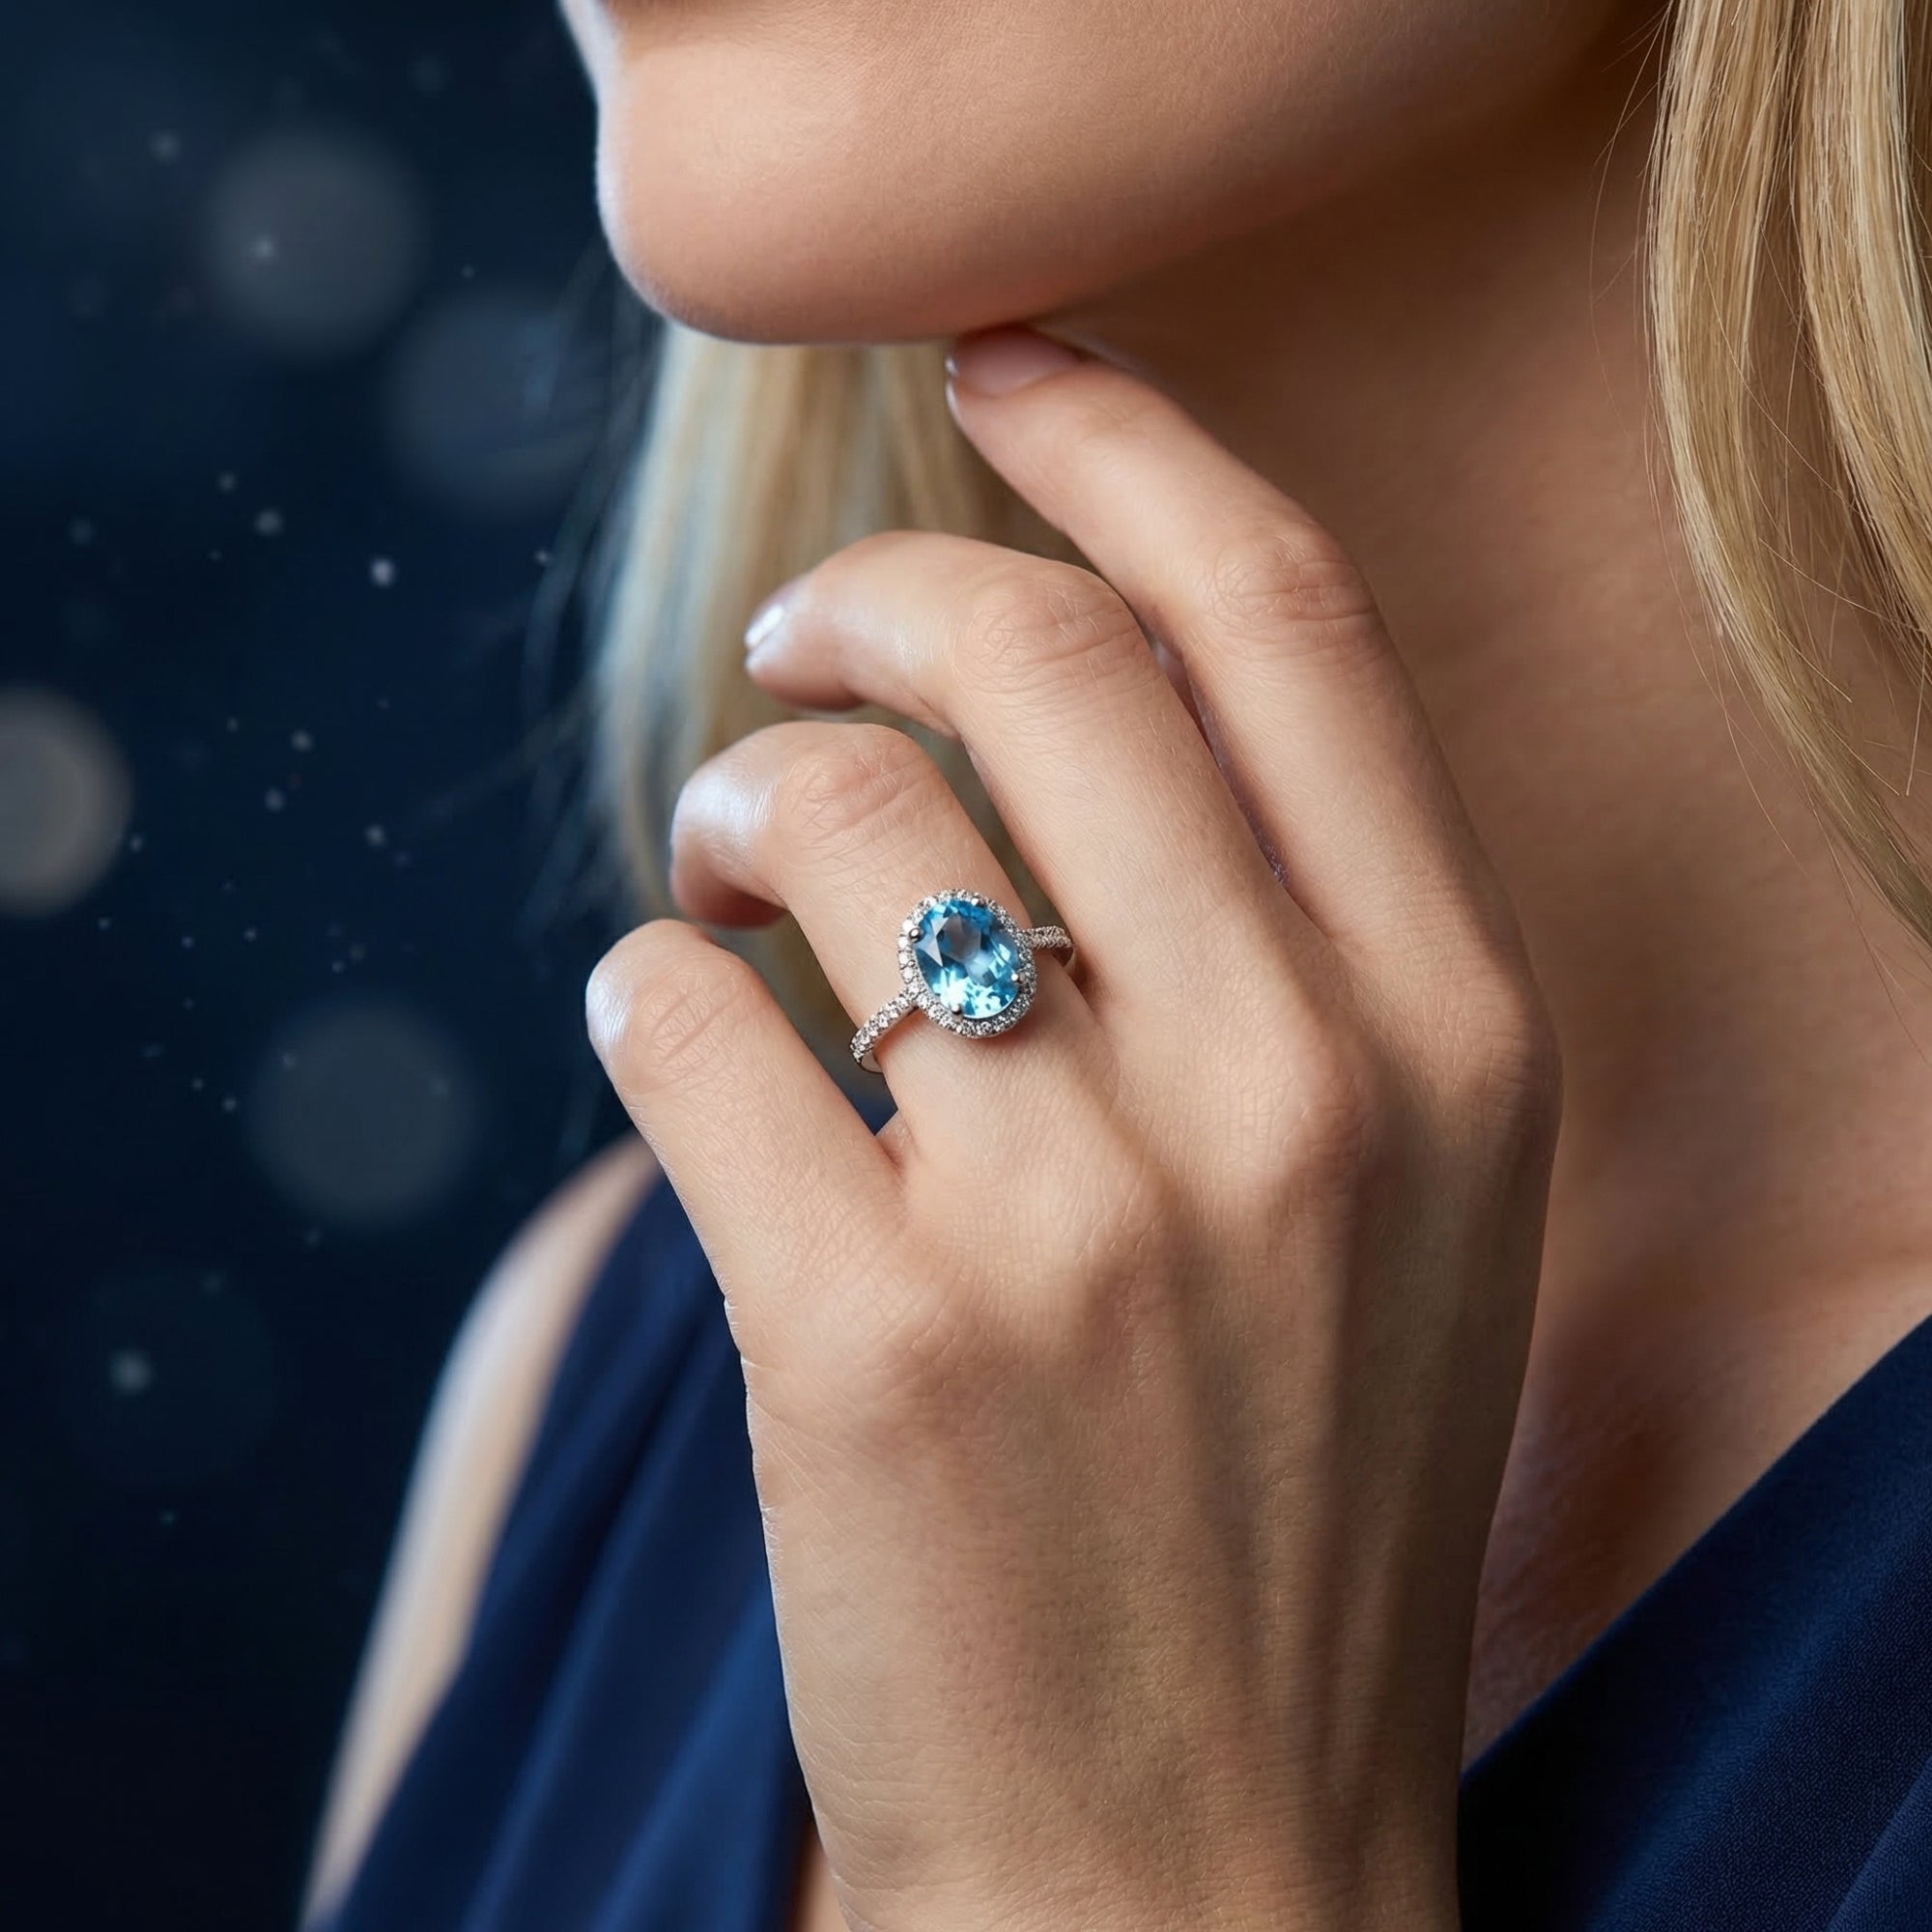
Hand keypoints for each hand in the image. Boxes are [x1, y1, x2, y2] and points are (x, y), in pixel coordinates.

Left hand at [587, 324, 1561, 1931]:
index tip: (999, 358)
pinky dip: (642, 990)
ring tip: (735, 882)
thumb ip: (1290, 931)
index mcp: (1453, 1029)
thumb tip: (1054, 678)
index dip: (1124, 436)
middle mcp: (1296, 1089)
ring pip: (829, 809)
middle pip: (1040, 651)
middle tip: (796, 632)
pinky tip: (682, 1049)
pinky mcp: (866, 1338)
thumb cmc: (1281, 1490)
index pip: (1284, 611)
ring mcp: (1081, 1218)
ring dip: (738, 800)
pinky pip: (673, 1017)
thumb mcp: (1395, 1192)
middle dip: (874, 585)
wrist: (1191, 1851)